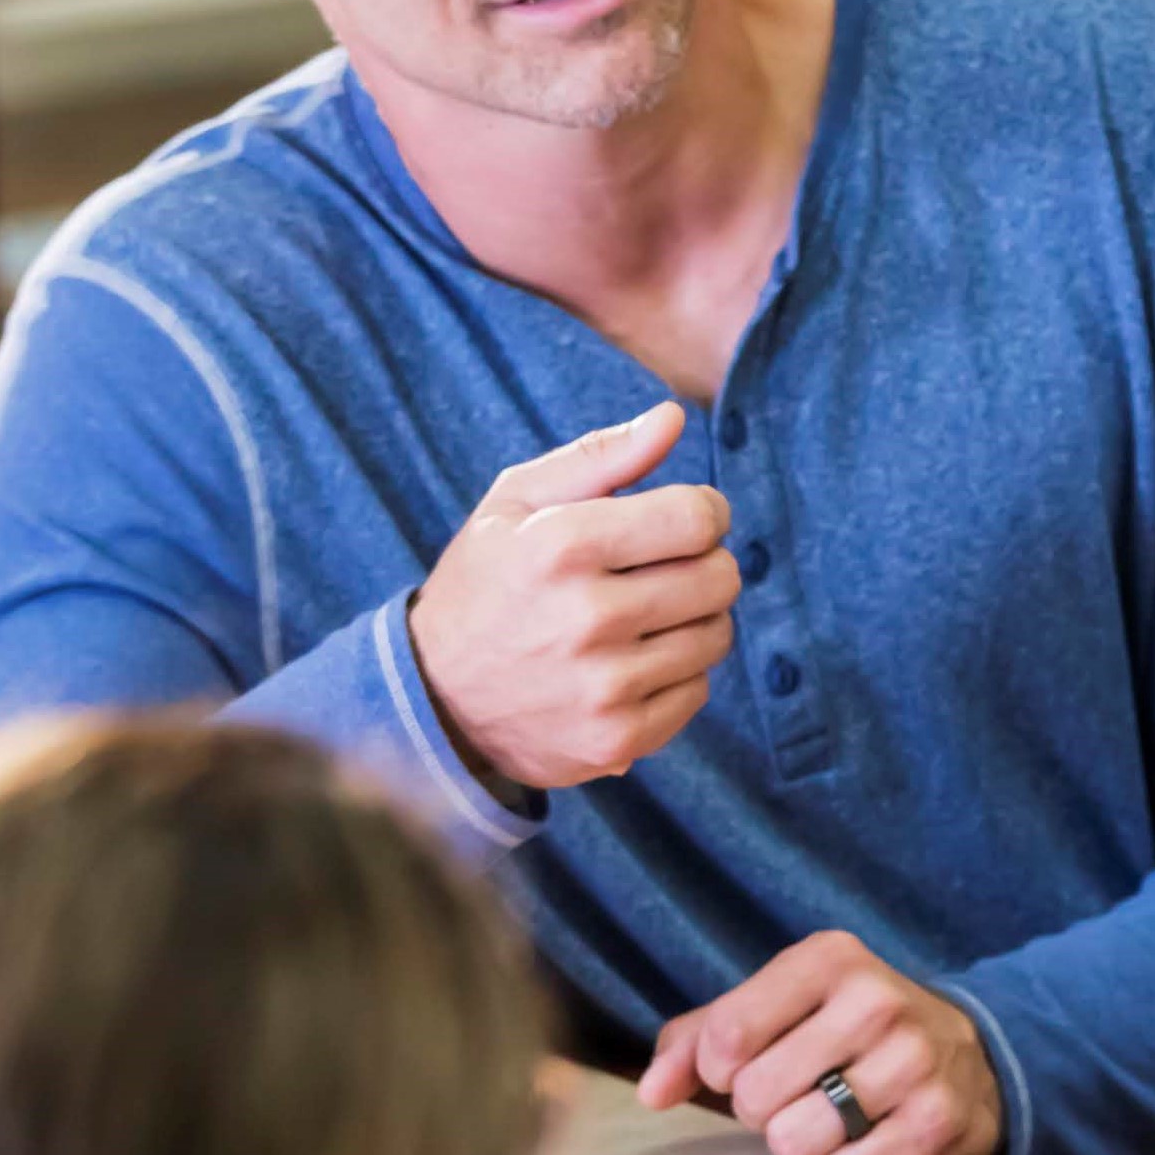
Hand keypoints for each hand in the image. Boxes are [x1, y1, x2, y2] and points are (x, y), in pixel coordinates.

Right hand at [407, 402, 735, 789]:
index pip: (698, 518)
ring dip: (695, 619)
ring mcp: (604, 686)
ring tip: (645, 616)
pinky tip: (633, 663)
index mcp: (562, 546)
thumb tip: (674, 417)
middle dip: (704, 563)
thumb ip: (600, 456)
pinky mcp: (618, 738)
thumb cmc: (488, 581)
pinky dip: (678, 673)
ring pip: (717, 634)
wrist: (434, 697)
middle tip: (664, 568)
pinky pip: (699, 691)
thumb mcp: (517, 502)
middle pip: (720, 577)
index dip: (704, 511)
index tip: (681, 519)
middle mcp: (587, 618)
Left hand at [636, 928, 1001, 1154]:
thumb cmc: (845, 1032)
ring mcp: (914, 1062)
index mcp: (830, 960)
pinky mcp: (936, 1121)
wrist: (968, 1056)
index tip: (741, 1065)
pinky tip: (868, 1137)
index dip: (717, 1070)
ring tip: (833, 1115)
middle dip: (763, 1109)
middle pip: (755, 1097)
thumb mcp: (777, 1008)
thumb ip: (698, 1040)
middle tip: (800, 1091)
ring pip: (794, 1142)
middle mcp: (877, 1001)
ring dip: (801, 1143)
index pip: (726, 1035)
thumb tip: (651, 1092)